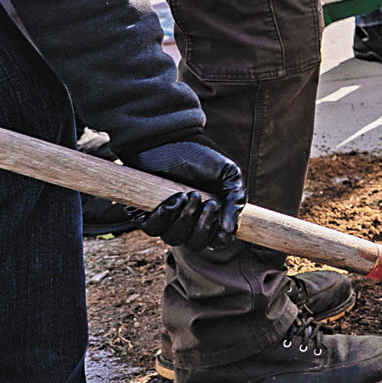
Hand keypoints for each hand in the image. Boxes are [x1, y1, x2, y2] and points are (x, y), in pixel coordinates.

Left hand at [126, 138, 244, 250]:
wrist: (169, 138)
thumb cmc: (200, 155)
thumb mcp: (228, 174)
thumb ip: (236, 201)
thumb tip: (231, 231)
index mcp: (211, 214)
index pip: (215, 242)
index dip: (219, 238)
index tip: (223, 223)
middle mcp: (188, 220)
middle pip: (194, 244)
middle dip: (203, 227)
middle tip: (208, 203)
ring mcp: (167, 218)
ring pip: (173, 239)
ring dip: (184, 219)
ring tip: (189, 194)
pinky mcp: (145, 213)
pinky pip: (152, 229)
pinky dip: (165, 215)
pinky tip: (173, 197)